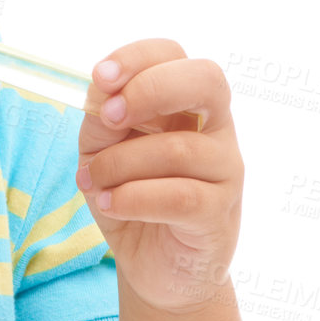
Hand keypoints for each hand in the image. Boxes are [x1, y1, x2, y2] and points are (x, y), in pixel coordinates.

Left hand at [75, 39, 241, 315]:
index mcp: (185, 102)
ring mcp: (225, 170)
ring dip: (120, 164)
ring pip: (177, 148)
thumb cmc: (131, 194)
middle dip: (151, 89)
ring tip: (94, 182)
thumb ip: (102, 117)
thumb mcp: (103, 148)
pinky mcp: (219, 215)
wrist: (155, 265)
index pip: (174, 54)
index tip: (101, 77)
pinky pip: (179, 196)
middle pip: (206, 80)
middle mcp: (215, 128)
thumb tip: (101, 91)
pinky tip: (109, 204)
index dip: (137, 57)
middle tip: (110, 117)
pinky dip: (132, 198)